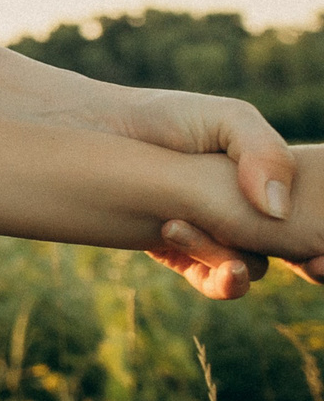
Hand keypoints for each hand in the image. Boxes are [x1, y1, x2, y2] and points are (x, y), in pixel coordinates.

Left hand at [75, 84, 322, 294]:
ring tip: (177, 225)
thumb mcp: (226, 119)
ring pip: (252, 268)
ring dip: (231, 260)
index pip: (315, 222)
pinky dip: (216, 280)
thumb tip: (277, 210)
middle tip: (308, 263)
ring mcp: (222, 237)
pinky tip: (178, 243)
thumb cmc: (166, 117)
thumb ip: (264, 153)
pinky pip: (215, 283)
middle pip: (297, 253)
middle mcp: (253, 215)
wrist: (97, 130)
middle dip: (309, 262)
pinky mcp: (187, 255)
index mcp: (273, 184)